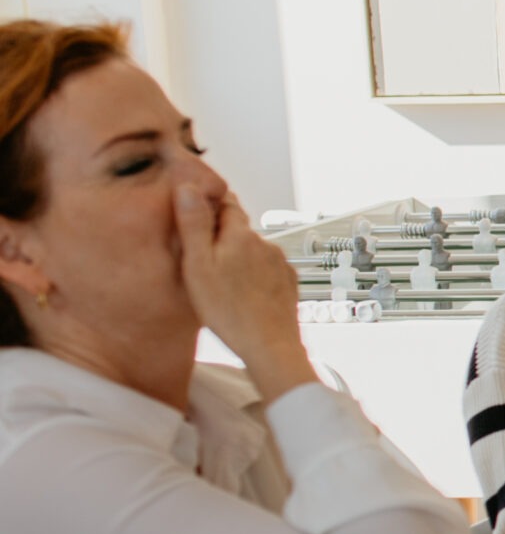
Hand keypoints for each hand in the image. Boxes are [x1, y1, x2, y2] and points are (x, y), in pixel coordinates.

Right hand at [177, 184, 318, 398]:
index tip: (197, 206)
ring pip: (253, 251)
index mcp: (242, 236)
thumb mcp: (198, 265)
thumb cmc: (229, 311)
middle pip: (239, 229)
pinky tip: (240, 293)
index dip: (210, 203)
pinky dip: (252, 276)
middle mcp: (266, 244)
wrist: (269, 346)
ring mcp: (280, 264)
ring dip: (237, 257)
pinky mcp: (287, 283)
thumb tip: (188, 187)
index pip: (226, 203)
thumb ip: (194, 224)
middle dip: (221, 235)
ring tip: (219, 279)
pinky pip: (265, 271)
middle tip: (200, 252)